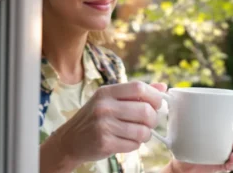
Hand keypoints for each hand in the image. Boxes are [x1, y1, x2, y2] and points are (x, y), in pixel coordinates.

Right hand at [44, 81, 165, 167]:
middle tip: (148, 123)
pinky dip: (135, 145)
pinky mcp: (104, 143)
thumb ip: (135, 93)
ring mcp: (103, 125)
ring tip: (137, 134)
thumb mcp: (110, 100)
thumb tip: (162, 87)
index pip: (139, 88)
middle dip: (153, 119)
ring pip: (142, 131)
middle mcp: (104, 106)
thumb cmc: (94, 118)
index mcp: (107, 92)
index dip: (154, 96)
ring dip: (145, 135)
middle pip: (145, 111)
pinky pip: (133, 144)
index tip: (157, 104)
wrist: (69, 141)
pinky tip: (125, 141)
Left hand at [169, 116, 232, 172]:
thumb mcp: (180, 126)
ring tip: (232, 157)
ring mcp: (229, 151)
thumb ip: (177, 110)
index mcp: (223, 125)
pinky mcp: (226, 164)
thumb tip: (166, 91)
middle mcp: (228, 137)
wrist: (181, 164)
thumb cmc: (182, 141)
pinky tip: (229, 164)